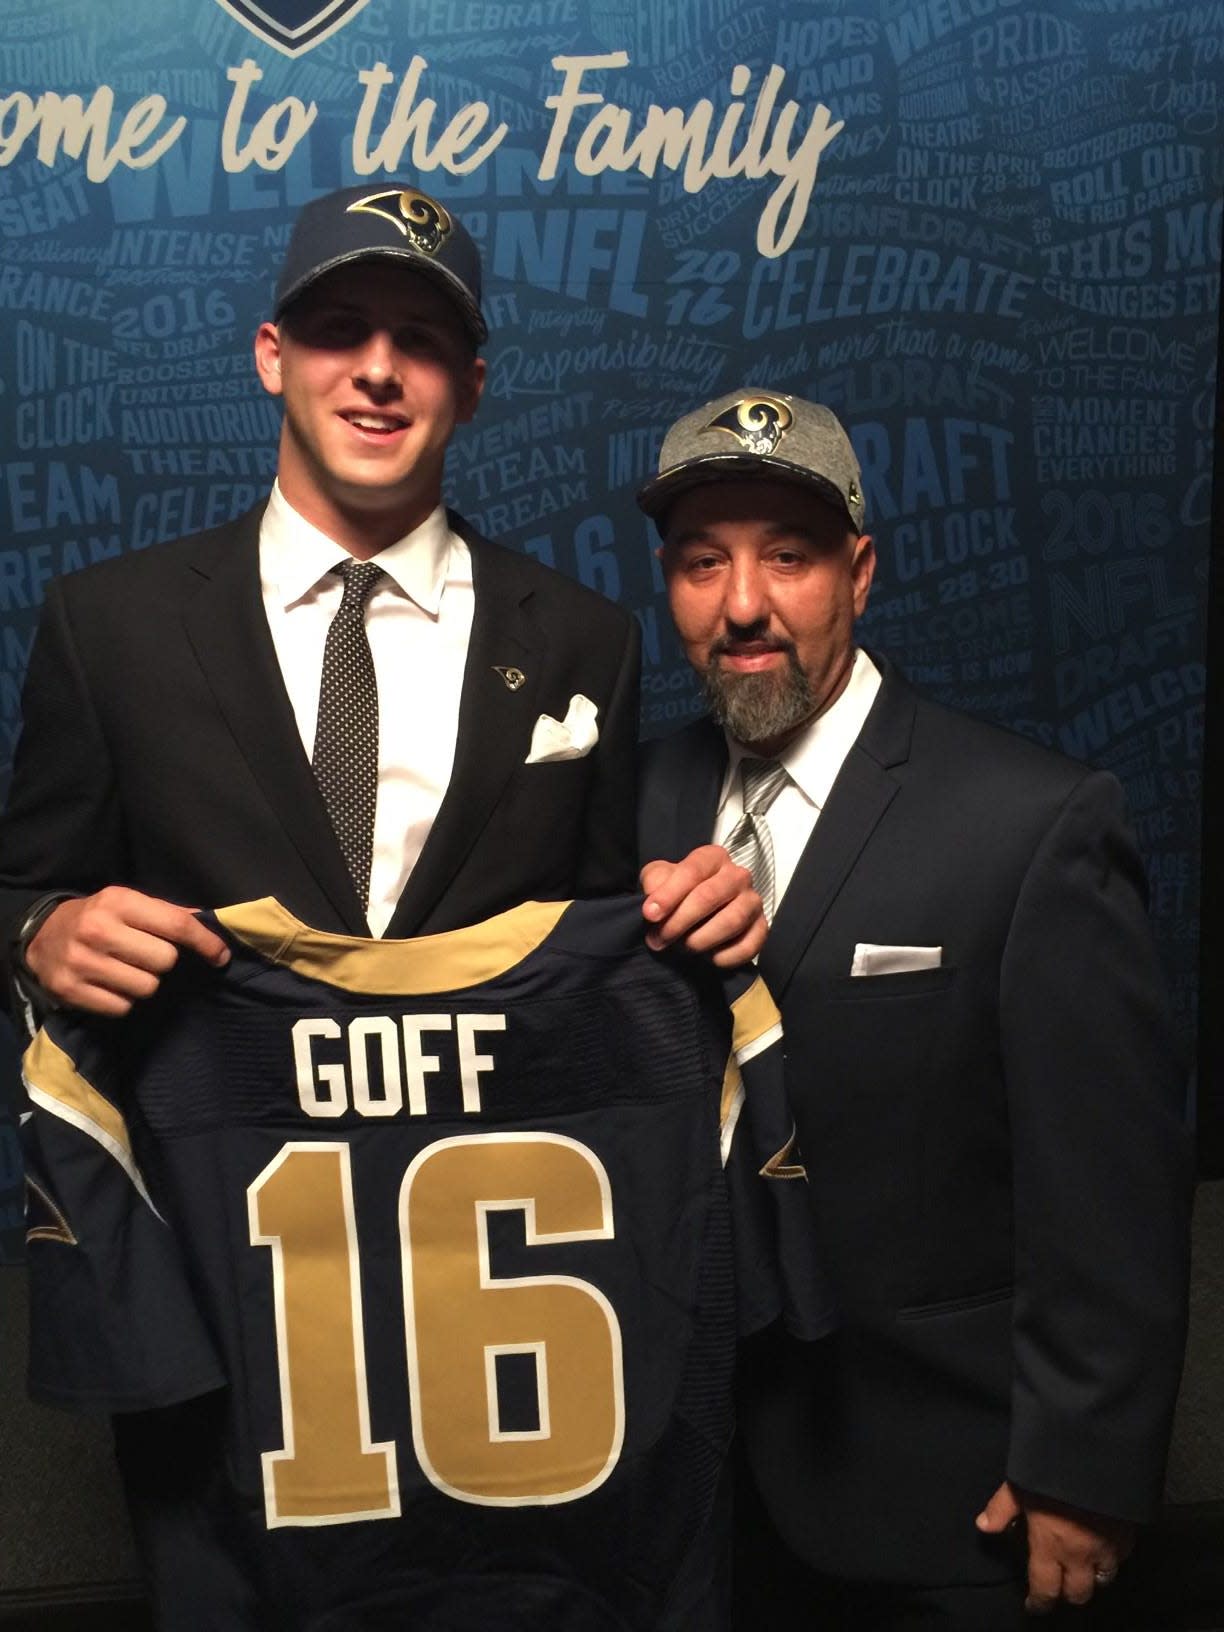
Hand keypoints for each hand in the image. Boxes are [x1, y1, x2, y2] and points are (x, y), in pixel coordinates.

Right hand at [25, 887, 230, 1016]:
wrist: (41, 937)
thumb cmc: (99, 918)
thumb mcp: (129, 904)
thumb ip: (168, 914)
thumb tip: (210, 924)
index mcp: (119, 901)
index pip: (176, 925)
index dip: (205, 943)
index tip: (220, 956)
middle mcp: (98, 929)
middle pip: (164, 961)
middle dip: (163, 962)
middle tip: (146, 957)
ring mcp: (82, 961)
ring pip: (146, 988)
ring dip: (144, 983)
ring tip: (126, 971)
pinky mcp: (70, 990)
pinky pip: (122, 1008)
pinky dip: (123, 1001)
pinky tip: (110, 985)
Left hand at [639, 845, 765, 966]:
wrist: (698, 912)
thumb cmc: (678, 891)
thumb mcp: (659, 878)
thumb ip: (654, 881)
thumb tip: (655, 902)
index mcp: (713, 857)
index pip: (692, 871)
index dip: (669, 894)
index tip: (650, 915)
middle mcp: (738, 875)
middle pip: (709, 896)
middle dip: (680, 921)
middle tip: (660, 940)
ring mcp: (753, 901)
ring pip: (731, 921)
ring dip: (701, 940)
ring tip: (682, 948)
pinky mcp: (762, 927)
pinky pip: (749, 946)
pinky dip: (726, 957)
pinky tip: (709, 958)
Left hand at [976, 1481, 1134, 1612]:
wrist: (1095, 1453)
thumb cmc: (1051, 1468)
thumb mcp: (1018, 1484)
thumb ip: (1001, 1508)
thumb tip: (983, 1526)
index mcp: (1050, 1545)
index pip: (1045, 1589)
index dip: (1039, 1603)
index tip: (1034, 1606)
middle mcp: (1080, 1555)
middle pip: (1078, 1594)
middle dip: (1067, 1594)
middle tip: (1060, 1586)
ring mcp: (1107, 1547)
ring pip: (1104, 1580)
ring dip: (1093, 1578)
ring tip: (1084, 1570)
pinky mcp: (1128, 1535)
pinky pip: (1122, 1557)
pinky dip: (1113, 1557)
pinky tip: (1105, 1547)